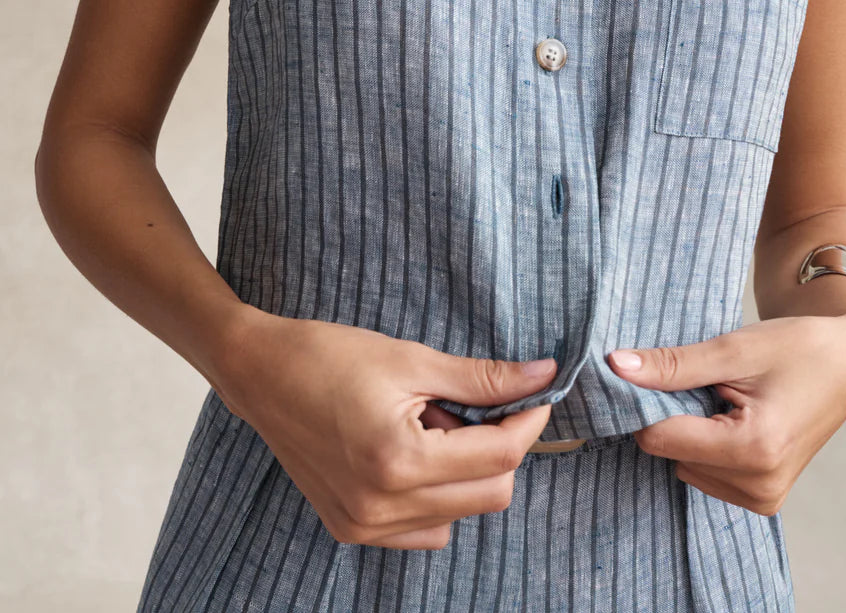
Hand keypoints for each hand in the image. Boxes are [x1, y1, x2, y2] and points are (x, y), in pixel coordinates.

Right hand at [214, 308, 556, 549]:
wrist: (260, 373)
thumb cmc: (330, 356)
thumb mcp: (412, 359)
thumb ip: (483, 378)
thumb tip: (542, 376)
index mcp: (398, 461)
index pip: (499, 456)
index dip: (529, 421)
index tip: (537, 392)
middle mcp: (381, 507)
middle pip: (490, 494)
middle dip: (500, 446)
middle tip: (477, 403)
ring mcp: (365, 526)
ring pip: (460, 514)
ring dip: (465, 471)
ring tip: (429, 423)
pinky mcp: (352, 531)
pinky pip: (426, 529)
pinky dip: (437, 495)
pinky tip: (413, 451)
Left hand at [606, 310, 845, 513]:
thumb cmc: (798, 348)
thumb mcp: (733, 349)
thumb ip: (672, 365)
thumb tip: (616, 367)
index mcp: (754, 449)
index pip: (660, 437)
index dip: (645, 403)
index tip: (653, 372)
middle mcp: (760, 485)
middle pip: (671, 452)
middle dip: (674, 415)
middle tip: (708, 380)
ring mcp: (764, 498)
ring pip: (685, 464)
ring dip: (692, 430)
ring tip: (729, 398)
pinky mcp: (764, 498)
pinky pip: (706, 473)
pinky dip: (708, 445)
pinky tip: (735, 417)